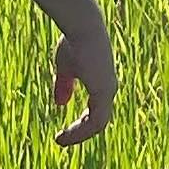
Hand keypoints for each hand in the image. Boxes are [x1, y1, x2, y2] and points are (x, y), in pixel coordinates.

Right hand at [51, 12, 116, 147]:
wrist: (82, 28)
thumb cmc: (73, 42)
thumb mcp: (64, 67)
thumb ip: (64, 86)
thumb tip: (60, 104)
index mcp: (101, 82)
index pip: (95, 112)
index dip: (80, 124)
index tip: (62, 132)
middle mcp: (108, 88)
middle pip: (98, 121)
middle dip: (80, 132)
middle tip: (62, 139)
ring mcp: (108, 90)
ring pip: (98, 125)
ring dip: (79, 134)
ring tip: (61, 140)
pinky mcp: (104, 91)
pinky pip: (96, 122)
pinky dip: (81, 131)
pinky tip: (66, 134)